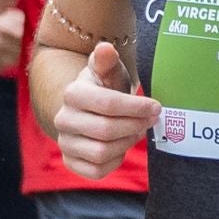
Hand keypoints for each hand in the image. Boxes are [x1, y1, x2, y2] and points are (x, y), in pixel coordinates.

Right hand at [51, 42, 159, 180]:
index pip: (108, 104)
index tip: (156, 107)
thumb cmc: (106, 88)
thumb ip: (108, 61)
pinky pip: (96, 170)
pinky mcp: (70, 162)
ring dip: (126, 143)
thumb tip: (105, 48)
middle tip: (150, 120)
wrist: (92, 110)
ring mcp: (65, 142)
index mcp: (72, 93)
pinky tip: (120, 147)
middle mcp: (62, 119)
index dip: (137, 107)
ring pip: (101, 152)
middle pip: (106, 130)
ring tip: (136, 132)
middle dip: (135, 126)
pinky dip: (114, 161)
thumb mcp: (110, 72)